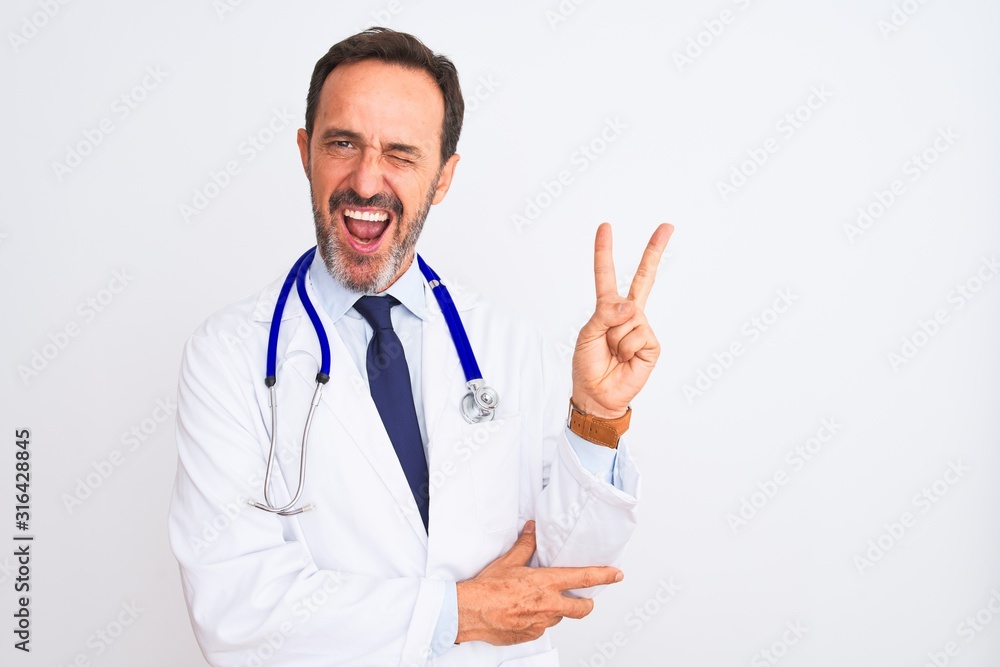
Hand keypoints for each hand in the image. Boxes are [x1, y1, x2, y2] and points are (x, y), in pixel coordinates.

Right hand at [455, 521, 622, 644]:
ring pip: (559, 616)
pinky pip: (541, 627)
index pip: (584, 577)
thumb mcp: (508, 562)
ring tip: (540, 602)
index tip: (616, 574)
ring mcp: (541, 623)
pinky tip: (524, 613)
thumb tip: (531, 531)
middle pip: (582, 608)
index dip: (604, 575)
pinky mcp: (531, 635)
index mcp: (546, 583)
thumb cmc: (487, 589)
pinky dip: (538, 620)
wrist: (471, 612)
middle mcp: (548, 604)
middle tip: (584, 599)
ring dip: (556, 610)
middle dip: (586, 603)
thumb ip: (525, 546)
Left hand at [572, 223, 673, 418]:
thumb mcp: (587, 335)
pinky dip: (626, 348)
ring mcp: (642, 327)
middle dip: (654, 251)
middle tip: (667, 226)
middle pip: (644, 278)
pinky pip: (638, 335)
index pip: (606, 275)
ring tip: (612, 353)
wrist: (597, 395)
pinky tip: (625, 358)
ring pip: (629, 319)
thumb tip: (631, 305)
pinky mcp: (652, 344)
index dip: (605, 251)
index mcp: (608, 309)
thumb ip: (605, 315)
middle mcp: (628, 314)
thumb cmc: (588, 365)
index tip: (605, 226)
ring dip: (615, 339)